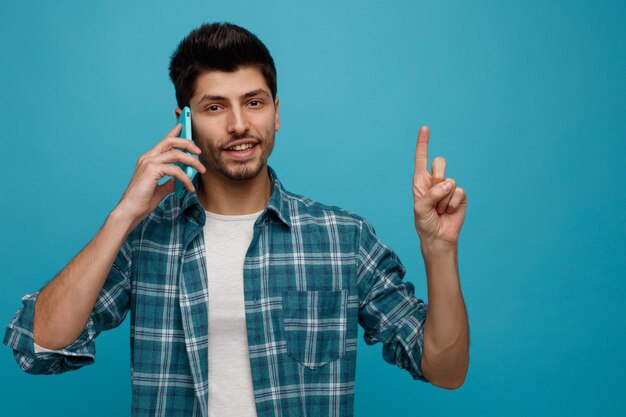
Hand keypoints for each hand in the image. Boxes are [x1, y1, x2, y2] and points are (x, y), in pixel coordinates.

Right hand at [115, 123, 205, 225]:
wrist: (130, 211)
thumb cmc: (142, 201)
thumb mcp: (161, 189)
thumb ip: (170, 181)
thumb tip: (182, 179)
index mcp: (148, 159)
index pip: (163, 141)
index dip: (173, 132)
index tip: (183, 126)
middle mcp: (147, 157)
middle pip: (170, 141)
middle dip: (187, 143)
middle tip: (199, 151)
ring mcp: (148, 162)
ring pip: (176, 154)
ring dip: (192, 161)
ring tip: (201, 170)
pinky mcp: (151, 170)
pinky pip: (176, 170)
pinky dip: (186, 179)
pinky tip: (189, 188)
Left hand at [413, 126, 466, 248]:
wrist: (438, 237)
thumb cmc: (425, 222)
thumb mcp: (420, 209)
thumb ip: (431, 194)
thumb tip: (449, 184)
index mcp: (420, 181)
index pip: (421, 159)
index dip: (423, 143)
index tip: (425, 128)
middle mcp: (434, 181)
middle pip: (440, 163)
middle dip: (437, 177)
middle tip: (433, 196)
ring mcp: (448, 187)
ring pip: (449, 181)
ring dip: (443, 199)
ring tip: (439, 210)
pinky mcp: (460, 195)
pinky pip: (459, 192)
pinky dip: (452, 204)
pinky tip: (448, 212)